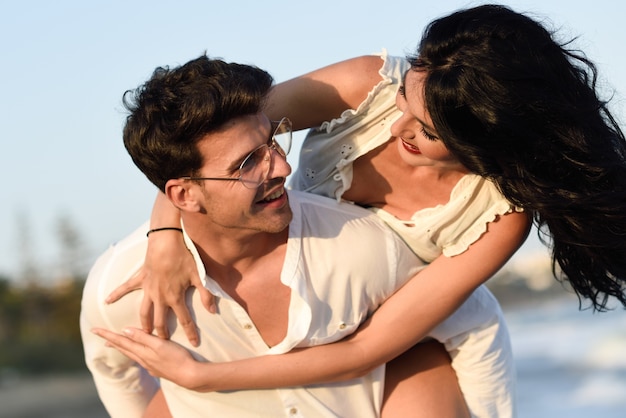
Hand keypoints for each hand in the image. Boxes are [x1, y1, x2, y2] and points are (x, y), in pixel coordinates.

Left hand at [92, 327, 199, 388]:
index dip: (107, 335)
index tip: (94, 329)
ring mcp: (150, 365)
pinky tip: (138, 353)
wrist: (190, 375)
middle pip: (124, 348)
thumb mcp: (160, 345)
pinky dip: (134, 352)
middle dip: (112, 340)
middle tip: (101, 335)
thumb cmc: (177, 358)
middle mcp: (143, 359)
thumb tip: (125, 331)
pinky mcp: (157, 368)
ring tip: (115, 343)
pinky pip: (140, 358)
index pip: (121, 341)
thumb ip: (143, 337)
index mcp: (142, 352)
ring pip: (132, 354)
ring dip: (122, 347)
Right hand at [106, 230, 215, 346]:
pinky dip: (116, 294)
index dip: (190, 333)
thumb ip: (206, 295)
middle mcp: (159, 297)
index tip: (195, 343)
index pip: (185, 320)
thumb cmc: (184, 258)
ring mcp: (148, 289)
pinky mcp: (140, 279)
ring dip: (143, 323)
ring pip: (144, 311)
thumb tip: (213, 311)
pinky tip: (107, 300)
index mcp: (175, 298)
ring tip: (144, 333)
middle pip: (159, 321)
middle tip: (163, 343)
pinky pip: (125, 288)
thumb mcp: (199, 276)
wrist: (166, 242)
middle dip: (162, 334)